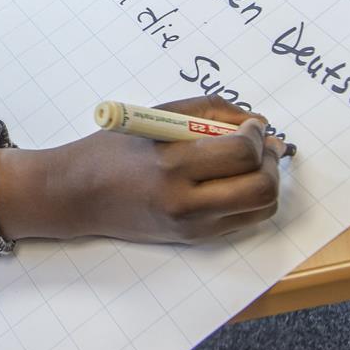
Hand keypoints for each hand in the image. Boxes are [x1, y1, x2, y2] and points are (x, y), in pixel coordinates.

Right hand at [0, 96, 288, 244]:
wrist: (78, 196)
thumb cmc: (111, 150)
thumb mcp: (153, 117)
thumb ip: (205, 111)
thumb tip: (253, 120)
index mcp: (170, 165)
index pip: (239, 153)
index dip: (255, 134)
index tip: (251, 123)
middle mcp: (186, 202)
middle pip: (260, 187)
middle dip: (271, 160)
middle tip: (264, 142)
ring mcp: (193, 226)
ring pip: (261, 208)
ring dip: (268, 180)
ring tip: (255, 160)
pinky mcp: (196, 239)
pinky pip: (245, 220)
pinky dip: (252, 197)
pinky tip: (238, 179)